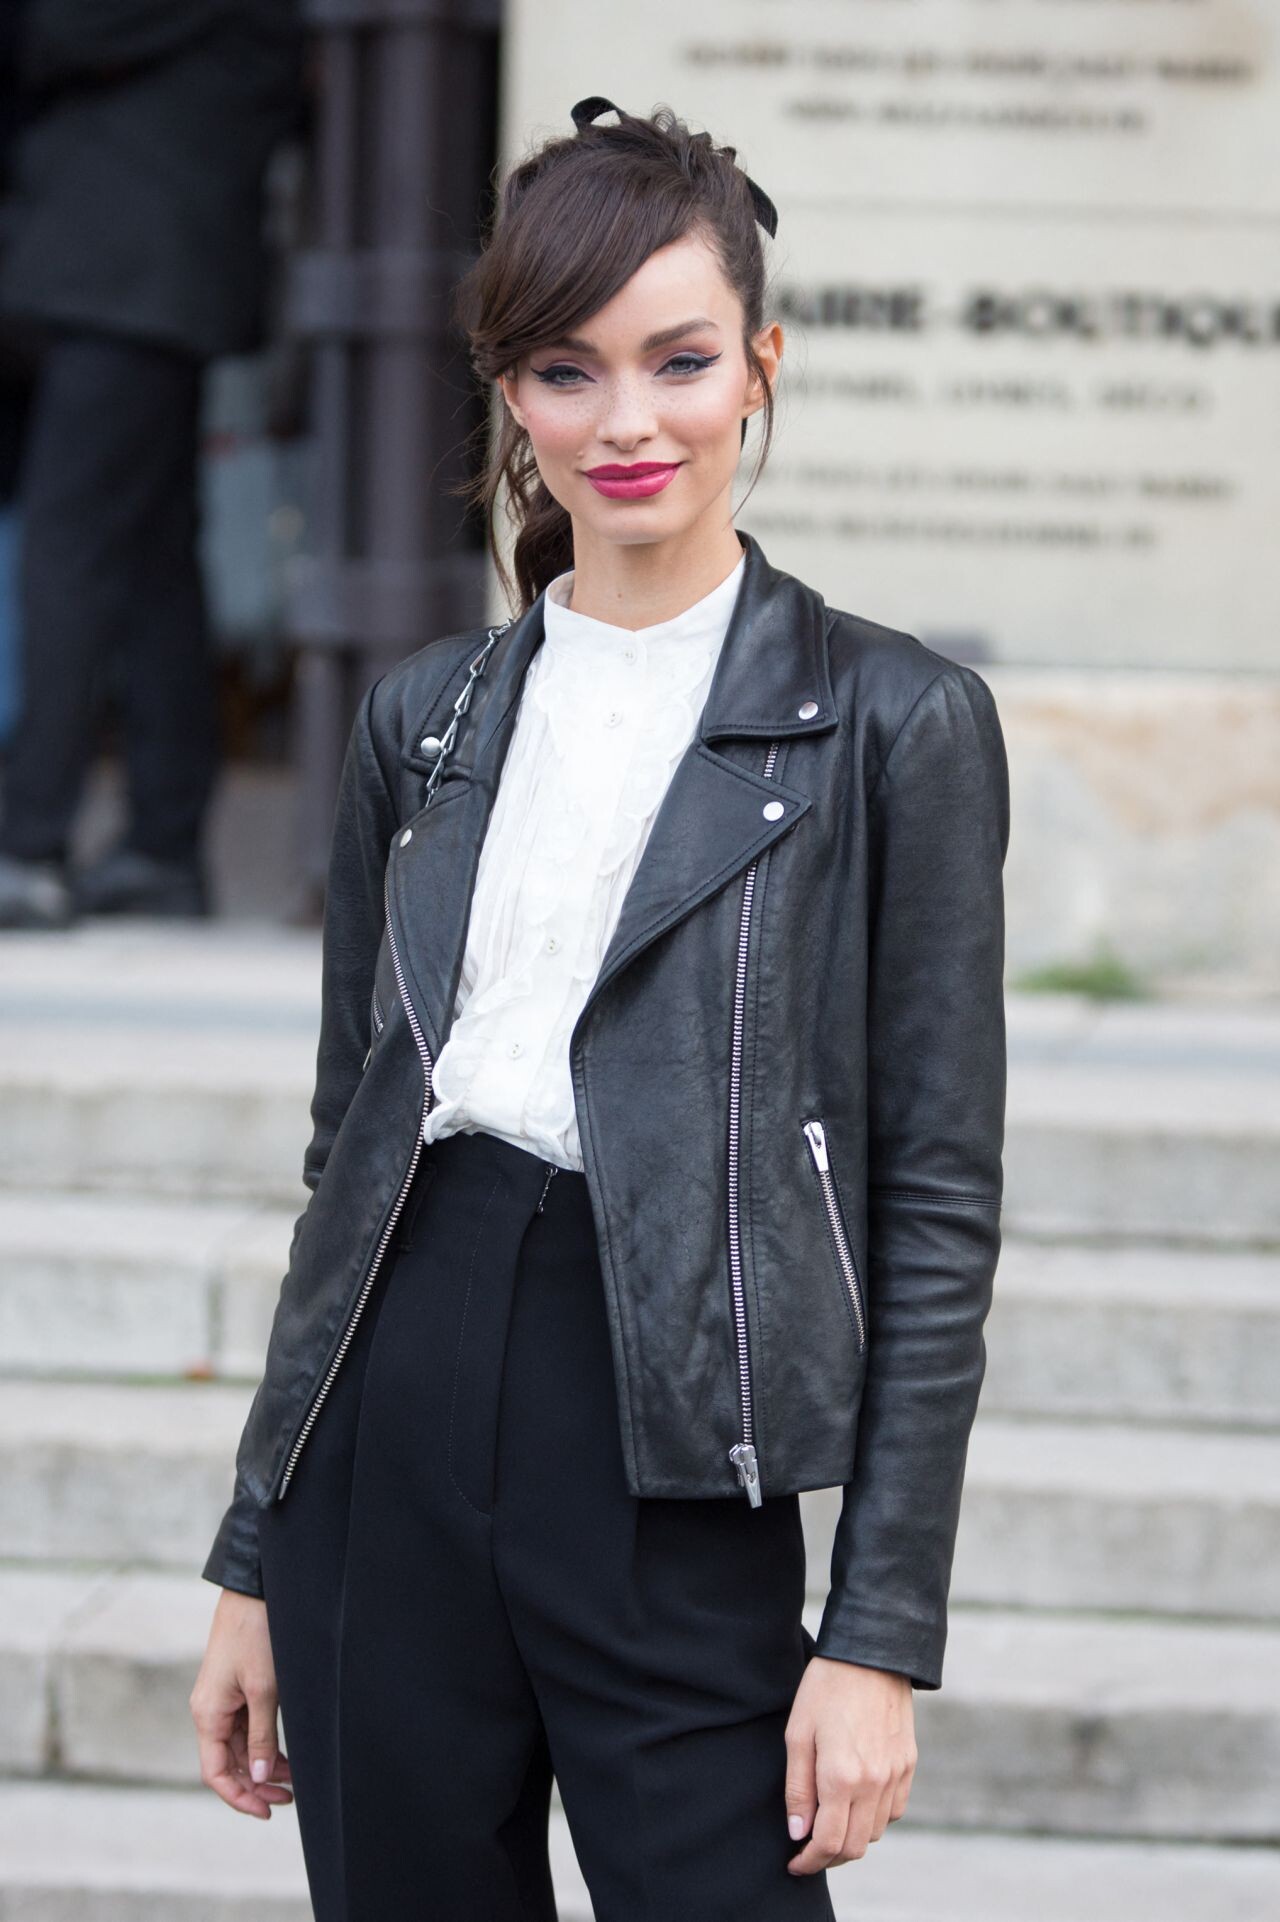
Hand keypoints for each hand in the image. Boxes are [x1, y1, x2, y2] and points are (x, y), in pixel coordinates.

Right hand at [190, 1588, 293, 1818]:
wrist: (254, 1589)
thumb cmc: (256, 1634)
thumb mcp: (263, 1689)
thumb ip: (261, 1736)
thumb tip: (259, 1778)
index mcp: (208, 1714)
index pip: (215, 1772)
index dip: (239, 1796)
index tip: (267, 1811)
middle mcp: (210, 1710)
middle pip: (229, 1763)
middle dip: (257, 1784)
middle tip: (290, 1798)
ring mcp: (223, 1699)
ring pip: (241, 1746)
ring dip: (264, 1765)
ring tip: (295, 1779)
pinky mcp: (237, 1687)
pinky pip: (247, 1726)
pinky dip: (265, 1743)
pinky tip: (285, 1754)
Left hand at [783, 1655, 916, 1874]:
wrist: (872, 1651)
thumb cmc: (826, 1687)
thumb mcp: (797, 1733)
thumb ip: (798, 1789)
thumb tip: (798, 1833)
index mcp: (841, 1777)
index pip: (828, 1843)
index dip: (809, 1861)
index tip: (794, 1863)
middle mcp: (874, 1783)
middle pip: (855, 1846)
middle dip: (829, 1857)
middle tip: (808, 1851)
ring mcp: (896, 1775)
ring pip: (876, 1831)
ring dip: (852, 1838)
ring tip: (830, 1825)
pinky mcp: (909, 1764)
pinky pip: (895, 1810)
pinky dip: (875, 1818)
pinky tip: (857, 1803)